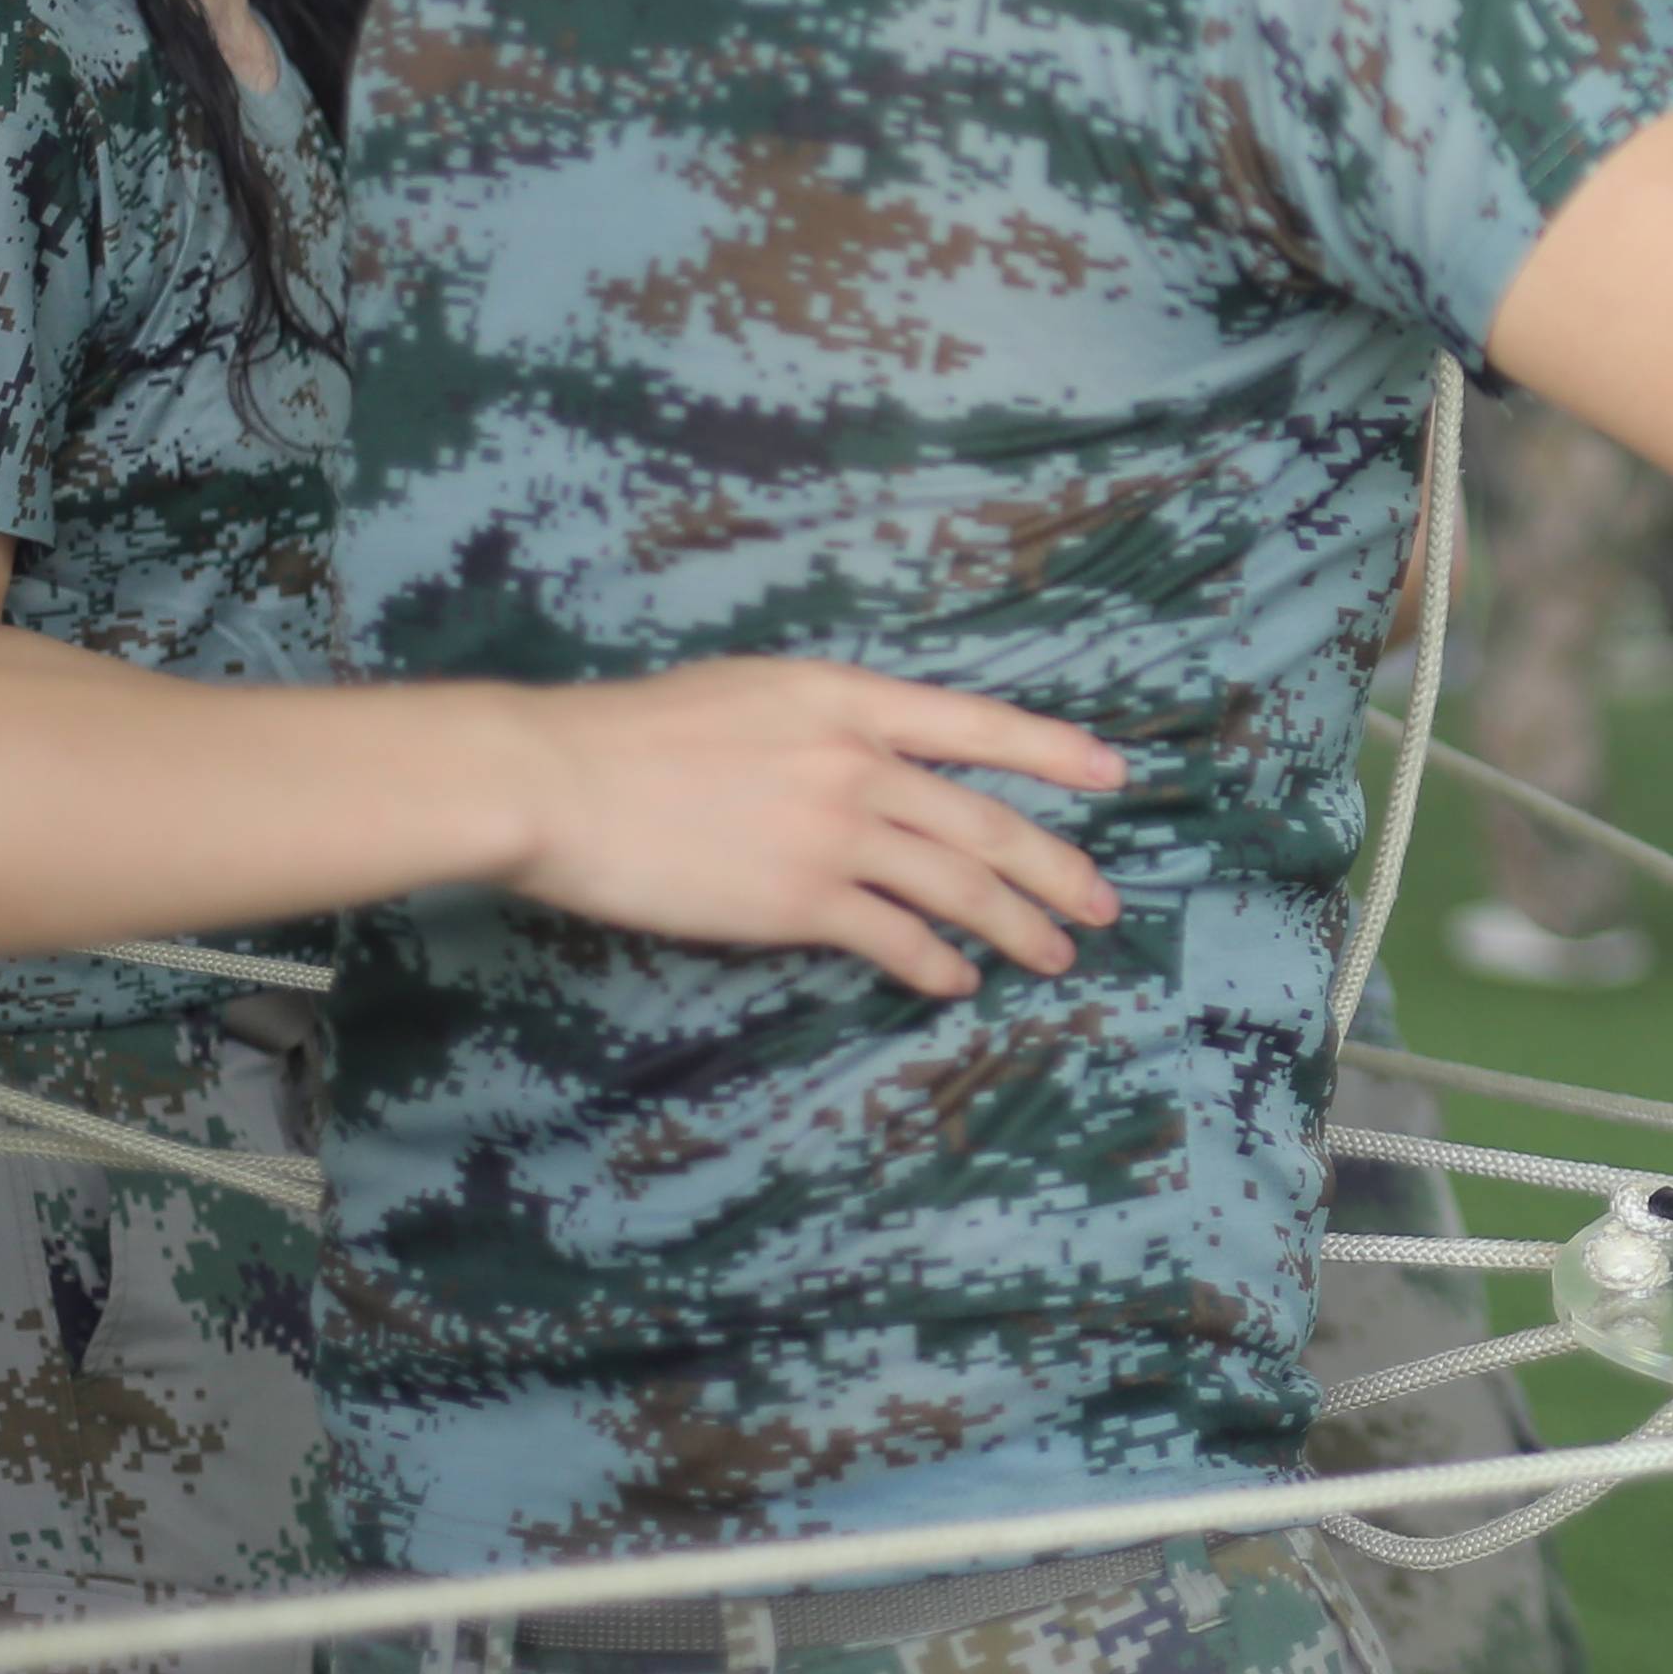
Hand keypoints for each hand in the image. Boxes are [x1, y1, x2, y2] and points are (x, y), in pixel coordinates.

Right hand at [499, 663, 1126, 1000]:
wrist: (558, 780)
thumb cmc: (631, 733)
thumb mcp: (750, 691)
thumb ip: (823, 722)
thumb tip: (870, 760)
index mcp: (848, 699)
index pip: (978, 722)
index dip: (1053, 751)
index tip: (1114, 774)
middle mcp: (860, 763)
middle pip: (986, 820)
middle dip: (1055, 867)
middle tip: (1102, 902)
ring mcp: (836, 833)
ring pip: (958, 884)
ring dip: (1015, 925)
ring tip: (1054, 953)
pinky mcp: (800, 900)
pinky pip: (895, 937)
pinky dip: (935, 963)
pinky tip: (956, 981)